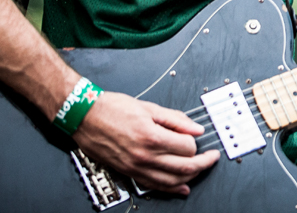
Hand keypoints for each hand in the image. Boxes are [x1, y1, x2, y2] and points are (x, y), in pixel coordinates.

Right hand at [72, 91, 219, 194]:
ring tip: (201, 169)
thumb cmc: (112, 108)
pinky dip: (171, 189)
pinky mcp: (129, 173)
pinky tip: (182, 188)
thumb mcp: (149, 107)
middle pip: (185, 167)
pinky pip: (155, 186)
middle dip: (204, 163)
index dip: (196, 141)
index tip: (197, 136)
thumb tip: (197, 128)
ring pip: (172, 181)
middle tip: (212, 157)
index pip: (188, 147)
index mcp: (152, 136)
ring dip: (191, 177)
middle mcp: (145, 155)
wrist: (84, 117)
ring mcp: (136, 167)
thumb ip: (176, 119)